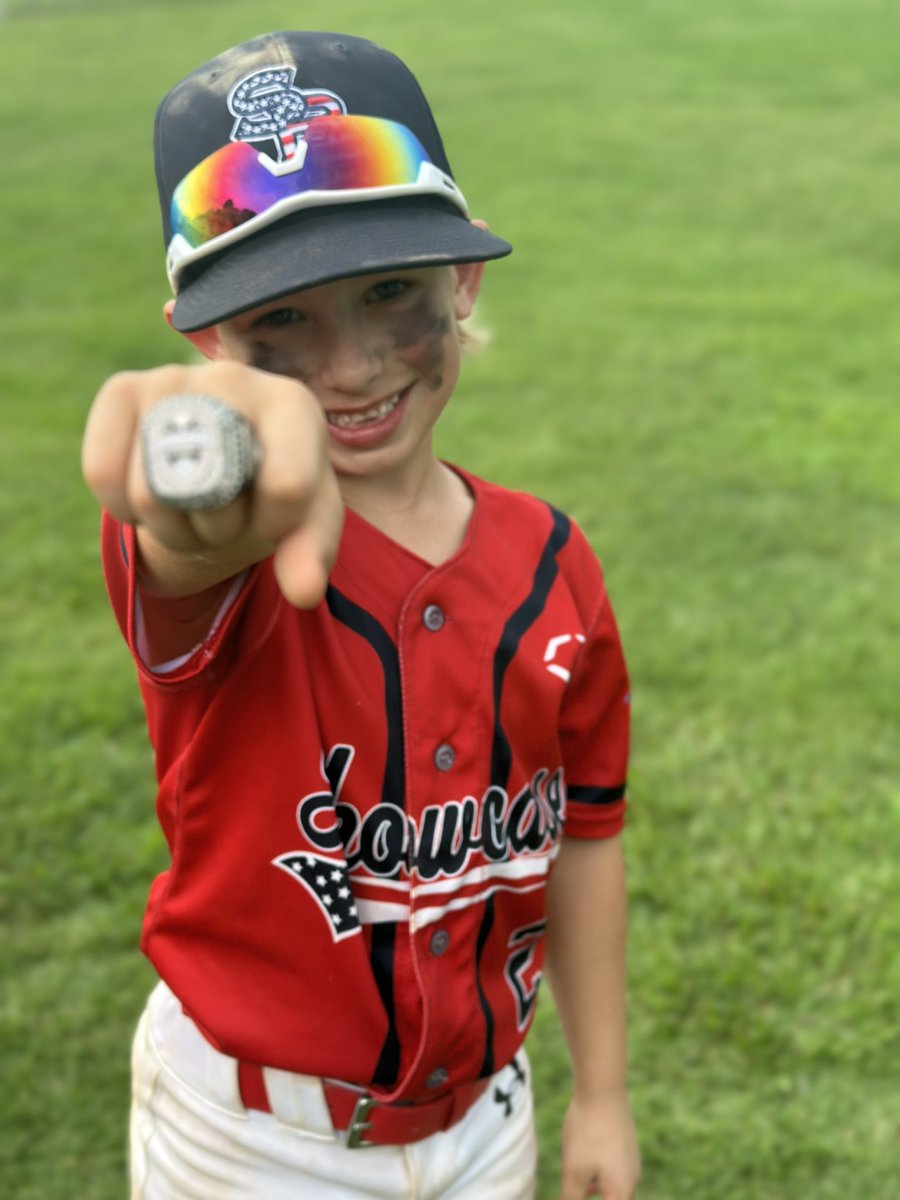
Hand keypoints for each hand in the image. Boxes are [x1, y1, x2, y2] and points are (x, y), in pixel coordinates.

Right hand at [82, 360, 342, 606]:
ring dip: (173, 526)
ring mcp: (172, 379)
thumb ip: (310, 555)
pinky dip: (125, 509)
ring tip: (195, 504)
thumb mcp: (304, 523)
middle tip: (227, 512)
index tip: (274, 517)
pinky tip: (153, 493)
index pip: (285, 488)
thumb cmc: (274, 490)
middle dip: (219, 528)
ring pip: (152, 493)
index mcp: (293, 406)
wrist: (222, 459)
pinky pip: (103, 473)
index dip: (273, 527)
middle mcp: (232, 378)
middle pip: (210, 495)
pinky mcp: (121, 389)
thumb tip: (303, 593)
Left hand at [559, 1091, 640, 1199]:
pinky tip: (580, 1167)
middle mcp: (632, 1180)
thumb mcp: (574, 1171)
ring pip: (611, 1189)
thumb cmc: (587, 1131)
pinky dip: (596, 1179)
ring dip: (593, 1192)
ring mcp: (630, 1162)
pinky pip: (612, 1173)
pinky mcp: (625, 1147)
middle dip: (590, 1197)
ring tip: (575, 1183)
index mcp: (622, 1192)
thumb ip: (571, 1199)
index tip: (575, 1195)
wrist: (603, 1088)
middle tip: (574, 1190)